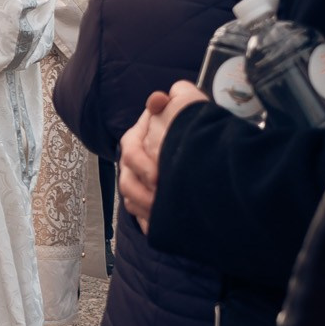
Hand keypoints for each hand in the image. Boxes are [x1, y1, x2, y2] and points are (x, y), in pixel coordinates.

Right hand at [118, 81, 205, 231]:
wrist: (198, 150)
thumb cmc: (189, 126)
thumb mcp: (186, 106)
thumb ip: (175, 98)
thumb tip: (159, 99)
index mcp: (138, 138)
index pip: (131, 150)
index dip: (142, 164)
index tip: (158, 177)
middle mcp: (133, 160)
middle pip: (127, 180)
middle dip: (143, 193)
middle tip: (161, 200)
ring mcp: (136, 180)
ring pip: (130, 198)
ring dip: (144, 209)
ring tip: (161, 215)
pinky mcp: (143, 198)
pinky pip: (138, 214)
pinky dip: (148, 222)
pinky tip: (160, 227)